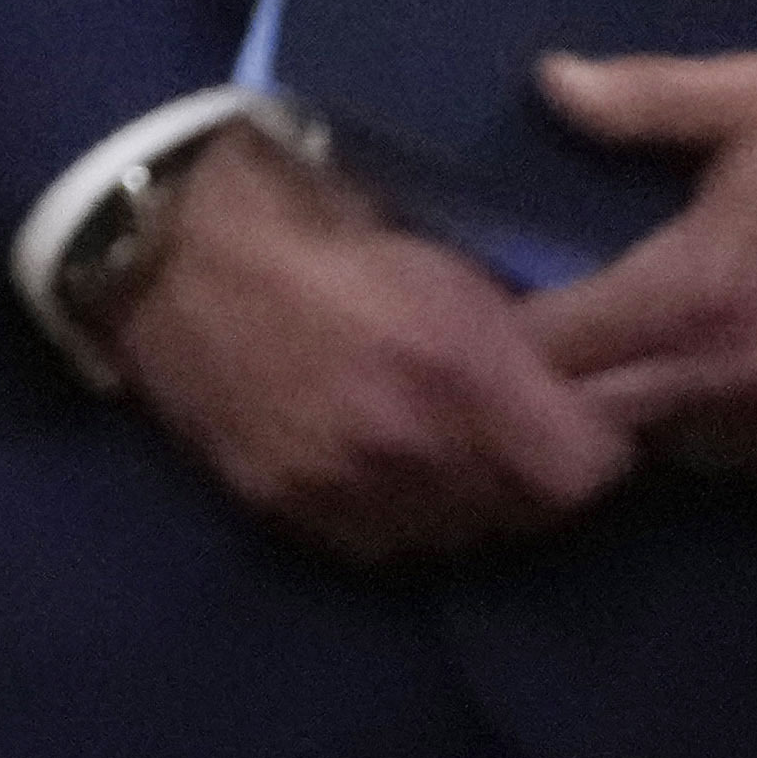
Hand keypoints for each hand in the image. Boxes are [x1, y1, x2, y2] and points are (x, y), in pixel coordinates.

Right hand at [101, 125, 636, 563]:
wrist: (158, 246)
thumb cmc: (303, 214)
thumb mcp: (435, 247)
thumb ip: (512, 323)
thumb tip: (577, 361)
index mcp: (453, 366)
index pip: (586, 469)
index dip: (598, 442)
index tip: (590, 412)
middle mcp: (408, 446)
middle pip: (528, 512)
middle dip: (540, 473)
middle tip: (526, 428)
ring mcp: (343, 488)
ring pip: (458, 535)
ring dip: (472, 498)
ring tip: (455, 445)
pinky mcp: (287, 509)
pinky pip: (382, 543)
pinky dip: (400, 513)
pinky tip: (388, 464)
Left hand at [515, 51, 756, 485]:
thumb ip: (645, 99)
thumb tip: (547, 82)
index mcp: (697, 292)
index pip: (550, 353)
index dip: (506, 339)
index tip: (484, 314)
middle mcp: (741, 381)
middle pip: (598, 418)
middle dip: (562, 389)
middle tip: (556, 344)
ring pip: (677, 449)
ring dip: (651, 412)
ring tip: (643, 359)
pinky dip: (734, 434)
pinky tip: (734, 381)